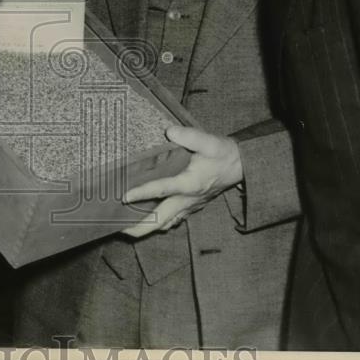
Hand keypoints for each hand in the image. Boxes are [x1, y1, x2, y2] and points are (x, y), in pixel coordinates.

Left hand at [121, 126, 243, 237]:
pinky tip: (146, 218)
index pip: (161, 190)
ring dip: (146, 227)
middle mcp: (187, 200)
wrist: (241, 166)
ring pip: (165, 224)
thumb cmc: (223, 154)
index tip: (124, 197)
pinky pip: (172, 220)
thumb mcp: (209, 141)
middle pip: (159, 220)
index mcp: (189, 184)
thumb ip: (189, 136)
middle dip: (138, 227)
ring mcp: (189, 206)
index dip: (142, 194)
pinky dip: (158, 222)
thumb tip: (170, 132)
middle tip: (118, 227)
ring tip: (126, 225)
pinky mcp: (191, 207)